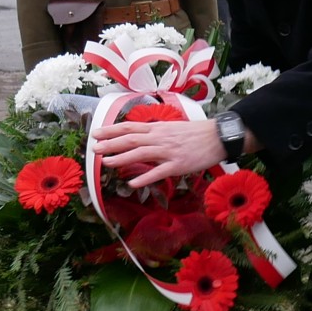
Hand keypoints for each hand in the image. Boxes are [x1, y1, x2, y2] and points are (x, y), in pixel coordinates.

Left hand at [90, 114, 223, 187]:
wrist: (217, 137)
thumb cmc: (195, 133)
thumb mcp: (172, 127)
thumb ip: (155, 131)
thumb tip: (139, 135)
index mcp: (158, 128)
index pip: (129, 127)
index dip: (111, 130)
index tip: (96, 133)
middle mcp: (160, 138)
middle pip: (130, 139)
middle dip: (111, 144)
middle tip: (94, 148)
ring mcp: (168, 151)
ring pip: (141, 153)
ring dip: (122, 158)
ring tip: (107, 163)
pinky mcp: (178, 165)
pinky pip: (158, 172)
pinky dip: (144, 177)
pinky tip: (132, 183)